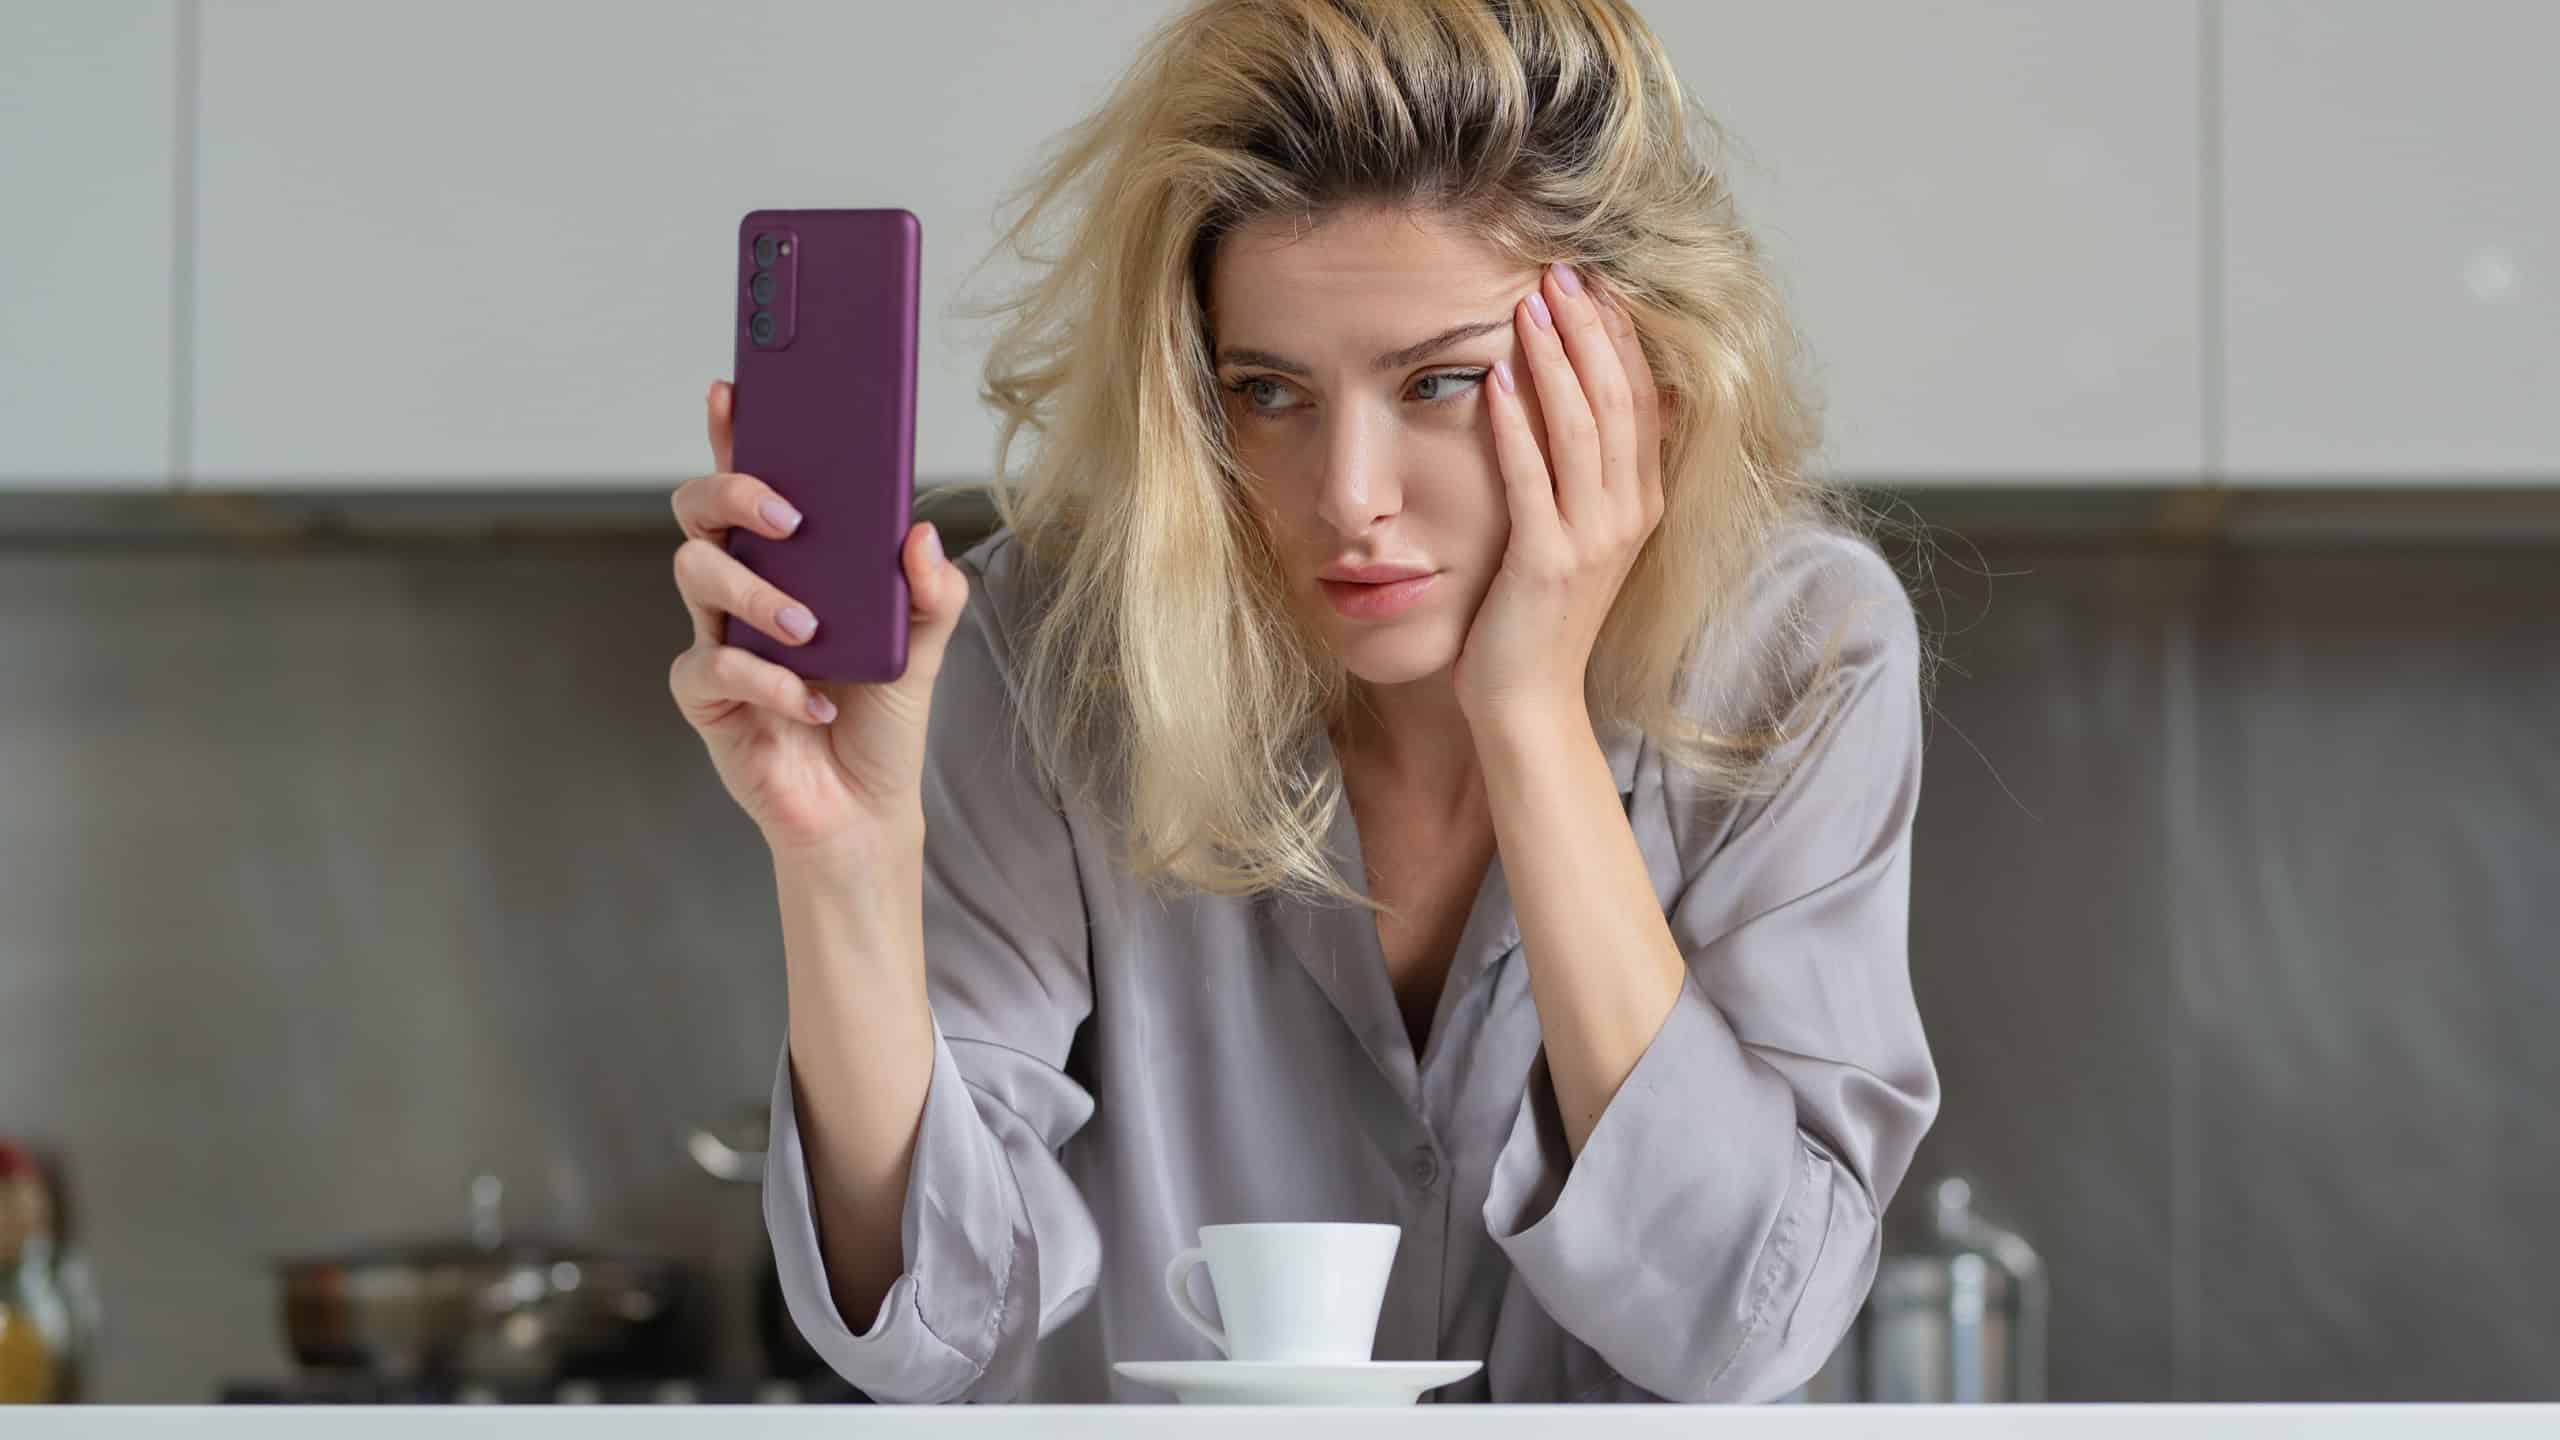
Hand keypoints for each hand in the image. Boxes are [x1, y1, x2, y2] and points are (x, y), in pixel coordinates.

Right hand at [667, 379, 970, 854]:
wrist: (864, 805)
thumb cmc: (880, 712)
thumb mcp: (925, 641)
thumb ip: (930, 587)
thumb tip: (919, 532)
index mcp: (789, 562)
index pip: (751, 484)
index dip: (734, 433)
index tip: (734, 392)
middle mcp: (743, 587)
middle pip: (699, 511)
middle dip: (732, 492)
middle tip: (788, 516)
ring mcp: (717, 636)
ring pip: (696, 574)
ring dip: (758, 593)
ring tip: (811, 630)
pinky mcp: (707, 696)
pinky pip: (711, 667)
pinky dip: (767, 683)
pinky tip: (813, 704)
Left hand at [1453, 262, 1666, 728]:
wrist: (1528, 703)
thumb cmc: (1539, 619)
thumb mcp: (1578, 539)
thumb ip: (1588, 479)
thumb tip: (1587, 409)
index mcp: (1641, 504)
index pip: (1643, 400)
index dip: (1620, 338)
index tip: (1593, 284)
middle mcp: (1628, 516)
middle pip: (1620, 399)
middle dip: (1590, 330)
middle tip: (1560, 271)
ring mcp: (1592, 540)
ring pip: (1583, 428)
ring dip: (1556, 360)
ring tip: (1531, 304)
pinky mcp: (1547, 563)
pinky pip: (1534, 479)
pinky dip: (1516, 425)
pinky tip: (1496, 378)